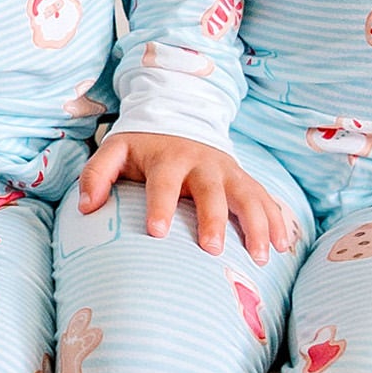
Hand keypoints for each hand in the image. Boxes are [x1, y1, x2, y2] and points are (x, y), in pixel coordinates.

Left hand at [79, 132, 296, 262]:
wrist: (181, 116)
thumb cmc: (144, 147)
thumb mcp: (116, 150)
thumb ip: (96, 175)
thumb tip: (86, 207)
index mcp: (168, 157)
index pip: (164, 182)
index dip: (160, 205)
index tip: (156, 233)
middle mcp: (202, 163)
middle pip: (211, 190)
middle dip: (213, 219)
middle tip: (212, 249)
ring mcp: (228, 171)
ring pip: (248, 195)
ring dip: (257, 224)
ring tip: (261, 256)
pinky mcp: (244, 179)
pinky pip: (266, 199)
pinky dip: (278, 220)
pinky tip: (285, 246)